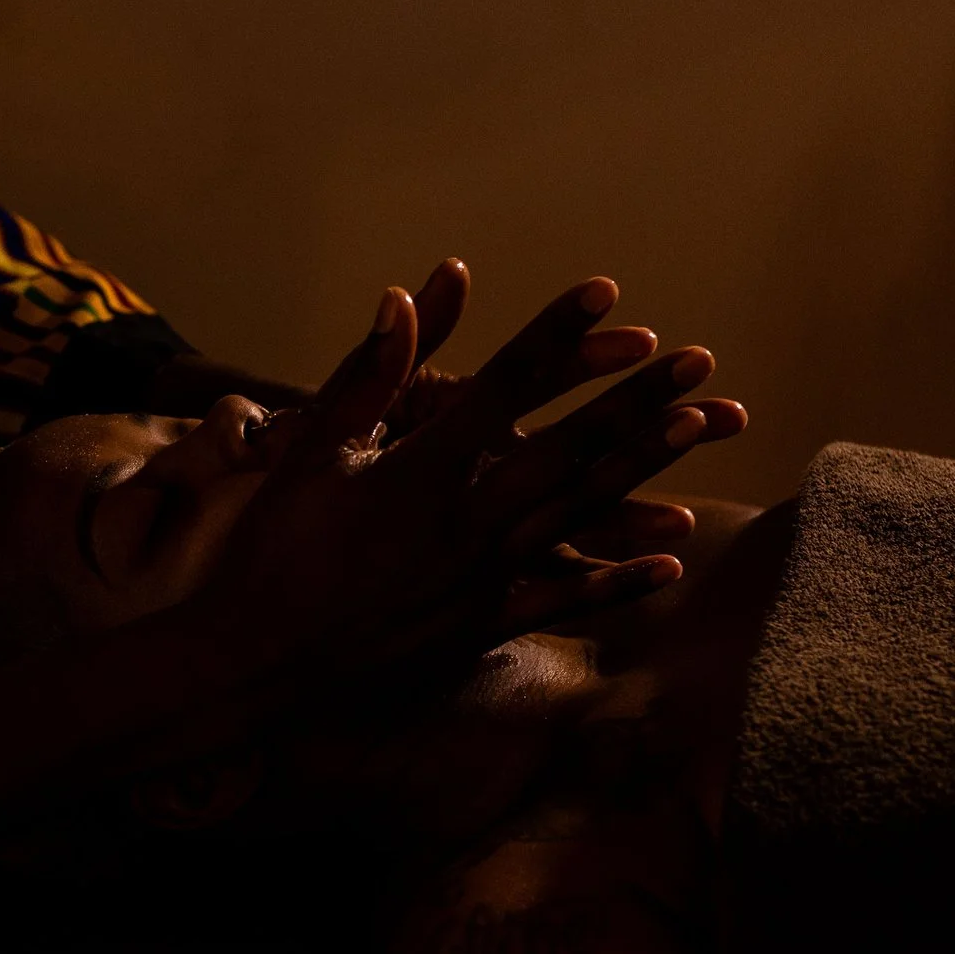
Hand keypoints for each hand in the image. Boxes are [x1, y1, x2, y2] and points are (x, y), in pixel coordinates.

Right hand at [193, 272, 743, 674]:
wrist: (254, 661)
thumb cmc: (273, 549)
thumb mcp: (313, 452)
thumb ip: (367, 375)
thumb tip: (400, 295)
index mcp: (417, 470)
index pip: (503, 386)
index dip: (557, 335)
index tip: (605, 292)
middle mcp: (460, 522)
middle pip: (565, 449)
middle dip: (635, 400)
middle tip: (697, 362)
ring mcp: (477, 578)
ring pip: (577, 514)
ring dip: (643, 468)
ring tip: (699, 428)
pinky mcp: (479, 626)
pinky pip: (561, 600)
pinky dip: (618, 581)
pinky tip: (670, 560)